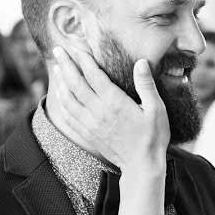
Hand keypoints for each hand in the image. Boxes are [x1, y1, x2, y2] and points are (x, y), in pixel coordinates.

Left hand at [52, 44, 169, 171]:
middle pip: (75, 83)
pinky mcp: (87, 134)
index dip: (84, 59)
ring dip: (61, 81)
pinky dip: (62, 102)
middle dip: (66, 64)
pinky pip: (69, 115)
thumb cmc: (152, 137)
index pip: (94, 75)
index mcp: (114, 102)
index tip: (77, 47)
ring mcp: (90, 124)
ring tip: (57, 68)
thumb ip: (146, 85)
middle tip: (58, 50)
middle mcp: (98, 111)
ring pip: (68, 99)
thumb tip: (141, 62)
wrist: (141, 166)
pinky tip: (60, 95)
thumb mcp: (156, 109)